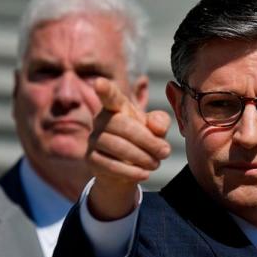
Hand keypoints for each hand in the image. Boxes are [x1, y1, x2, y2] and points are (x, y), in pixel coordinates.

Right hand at [86, 78, 171, 220]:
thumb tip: (157, 127)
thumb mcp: (156, 129)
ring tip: (155, 164)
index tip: (99, 83)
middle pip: (122, 125)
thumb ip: (160, 122)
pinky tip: (144, 174)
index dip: (105, 89)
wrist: (128, 168)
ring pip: (116, 146)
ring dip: (142, 157)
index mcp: (117, 107)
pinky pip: (110, 165)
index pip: (110, 95)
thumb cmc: (143, 141)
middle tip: (165, 152)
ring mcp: (93, 139)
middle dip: (148, 140)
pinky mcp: (91, 158)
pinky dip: (131, 172)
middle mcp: (101, 120)